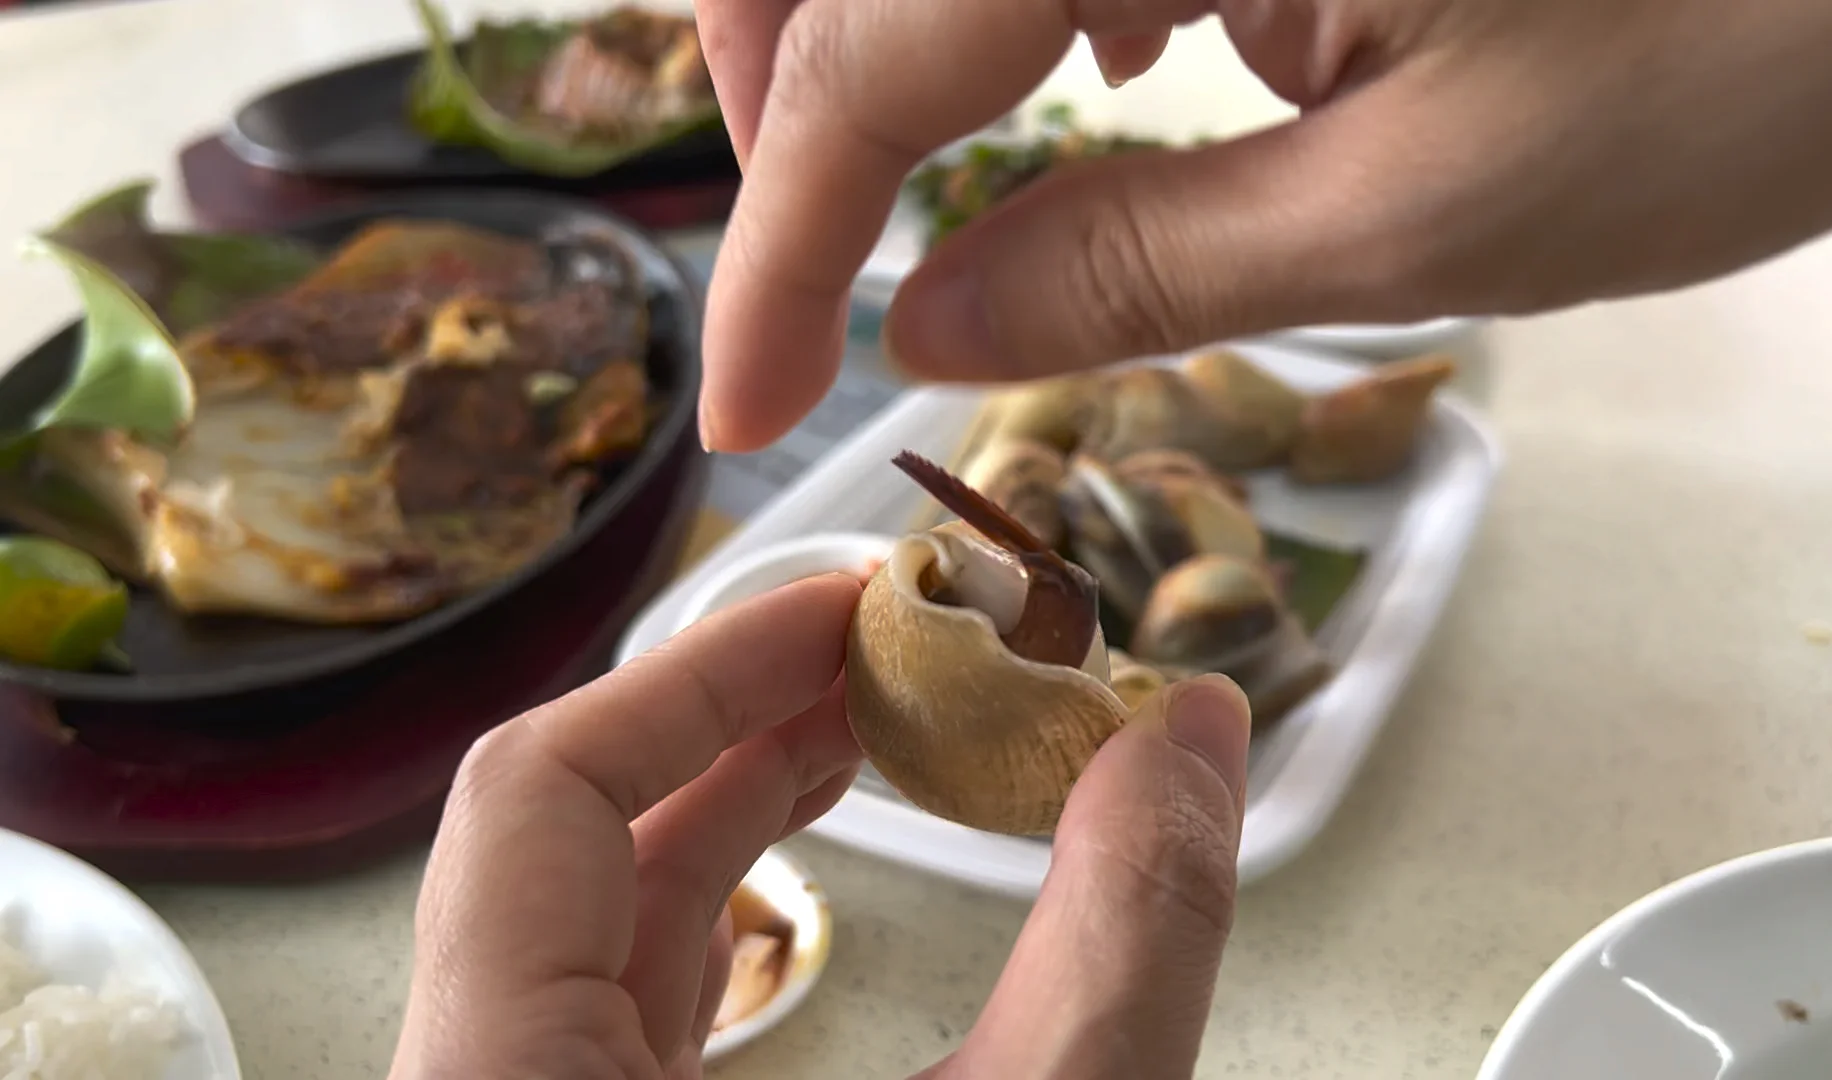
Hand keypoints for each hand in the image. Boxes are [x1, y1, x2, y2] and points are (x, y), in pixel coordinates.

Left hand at [388, 573, 1255, 1078]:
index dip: (702, 667)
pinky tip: (816, 858)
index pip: (540, 789)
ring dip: (737, 795)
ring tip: (879, 726)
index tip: (851, 612)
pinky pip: (615, 989)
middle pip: (569, 833)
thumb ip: (1126, 937)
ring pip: (594, 911)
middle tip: (895, 650)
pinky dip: (723, 894)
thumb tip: (1192, 735)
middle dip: (743, 715)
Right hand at [693, 0, 1831, 451]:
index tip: (746, 400)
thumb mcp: (1436, 206)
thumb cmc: (1775, 31)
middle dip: (781, 74)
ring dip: (891, 20)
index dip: (781, 241)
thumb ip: (1145, 268)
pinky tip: (1129, 52)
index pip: (875, 55)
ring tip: (955, 164)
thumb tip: (923, 327)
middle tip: (812, 244)